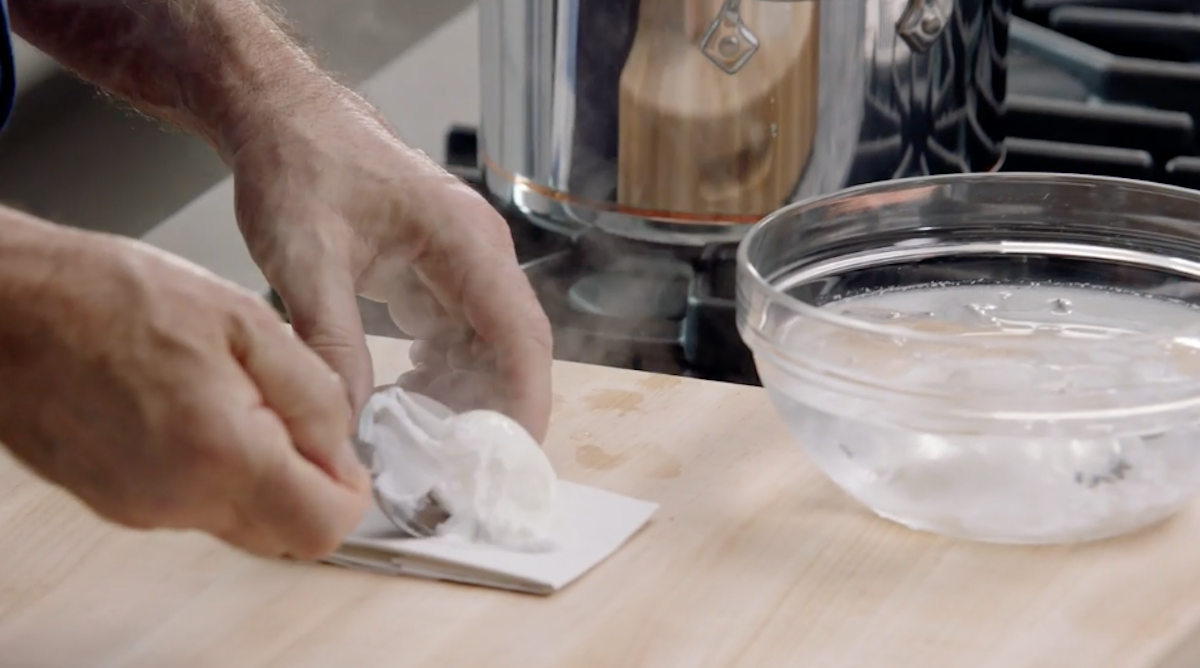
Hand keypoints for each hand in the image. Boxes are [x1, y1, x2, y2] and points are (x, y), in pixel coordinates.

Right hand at [0, 220, 370, 558]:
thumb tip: (344, 445)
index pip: (323, 527)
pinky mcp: (117, 503)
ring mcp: (143, 508)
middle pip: (285, 536)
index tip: (348, 456)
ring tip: (240, 400)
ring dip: (264, 478)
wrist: (7, 307)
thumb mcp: (244, 320)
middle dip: (310, 487)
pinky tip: (201, 412)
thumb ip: (312, 391)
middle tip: (298, 419)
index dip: (350, 493)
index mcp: (222, 453)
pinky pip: (195, 509)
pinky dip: (217, 475)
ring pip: (242, 523)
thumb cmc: (107, 297)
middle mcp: (179, 498)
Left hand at [231, 89, 553, 440]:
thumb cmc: (299, 165)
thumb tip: (350, 420)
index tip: (506, 456)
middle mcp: (478, 254)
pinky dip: (444, 377)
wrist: (284, 118)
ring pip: (491, 349)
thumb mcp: (303, 256)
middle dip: (495, 412)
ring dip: (467, 398)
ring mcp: (464, 265)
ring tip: (422, 442)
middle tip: (456, 470)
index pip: (520, 334)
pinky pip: (462, 339)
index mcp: (463, 241)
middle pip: (515, 349)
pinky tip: (409, 401)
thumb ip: (330, 339)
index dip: (524, 402)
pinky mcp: (441, 276)